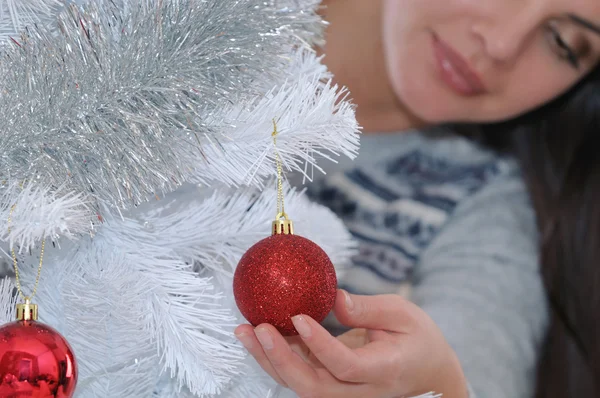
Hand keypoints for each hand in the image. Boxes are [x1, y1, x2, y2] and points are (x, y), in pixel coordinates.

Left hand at [235, 290, 468, 397]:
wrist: (428, 374)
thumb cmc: (418, 341)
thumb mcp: (404, 316)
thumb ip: (369, 308)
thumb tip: (333, 297)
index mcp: (382, 371)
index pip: (345, 366)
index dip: (319, 345)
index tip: (299, 317)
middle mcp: (359, 391)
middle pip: (313, 387)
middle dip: (279, 360)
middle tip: (257, 328)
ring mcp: (344, 393)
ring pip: (300, 385)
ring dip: (269, 360)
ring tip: (244, 331)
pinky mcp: (332, 384)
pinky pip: (301, 374)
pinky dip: (278, 356)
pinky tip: (259, 334)